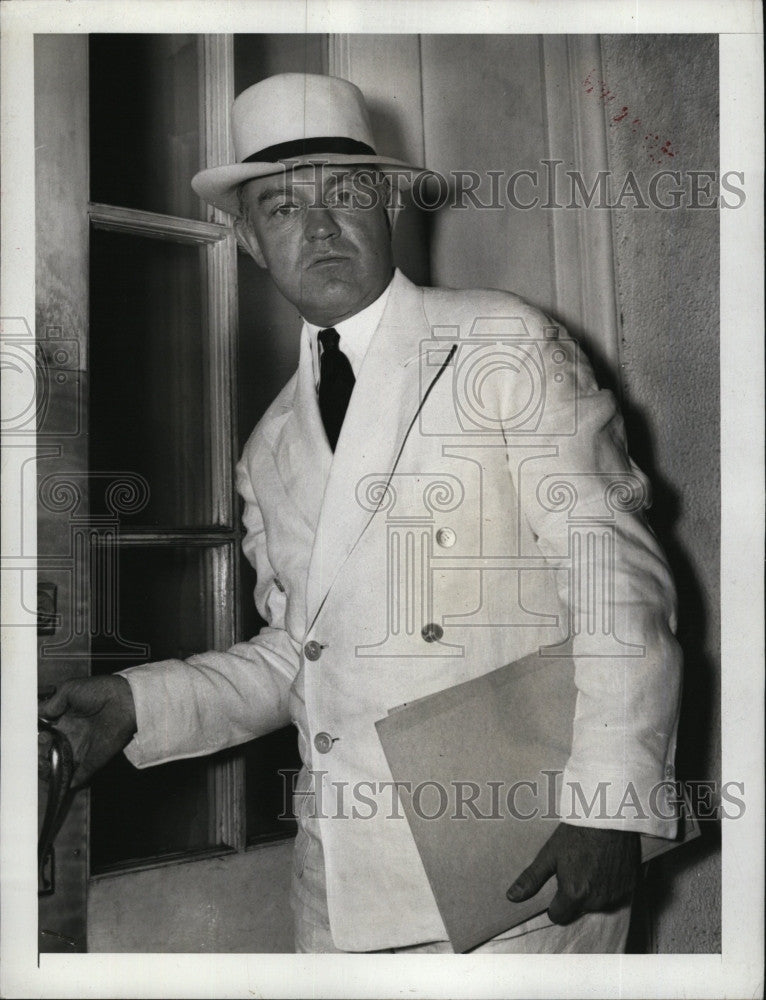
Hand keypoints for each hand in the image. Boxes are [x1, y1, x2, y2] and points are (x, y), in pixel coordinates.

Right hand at [38, 675, 137, 788]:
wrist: (124, 700)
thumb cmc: (100, 691)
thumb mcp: (70, 689)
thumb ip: (52, 702)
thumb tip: (39, 715)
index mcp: (63, 721)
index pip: (43, 735)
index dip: (36, 738)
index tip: (37, 734)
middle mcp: (70, 737)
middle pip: (47, 753)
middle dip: (39, 753)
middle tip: (44, 743)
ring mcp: (80, 751)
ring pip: (57, 768)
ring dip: (47, 770)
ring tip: (45, 761)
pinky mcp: (91, 762)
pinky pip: (76, 778)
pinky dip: (66, 783)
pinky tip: (57, 778)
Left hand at [507, 822, 639, 923]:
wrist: (609, 817)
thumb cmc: (576, 833)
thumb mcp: (549, 854)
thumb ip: (532, 879)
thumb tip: (512, 897)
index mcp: (574, 894)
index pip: (558, 916)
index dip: (554, 903)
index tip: (557, 886)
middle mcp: (596, 901)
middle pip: (578, 910)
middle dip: (573, 896)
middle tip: (574, 870)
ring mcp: (615, 896)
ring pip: (597, 904)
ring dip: (592, 892)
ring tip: (590, 866)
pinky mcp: (629, 888)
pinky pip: (614, 896)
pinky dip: (608, 886)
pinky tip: (604, 866)